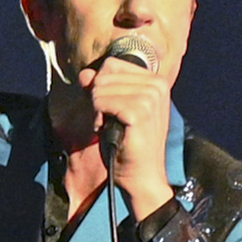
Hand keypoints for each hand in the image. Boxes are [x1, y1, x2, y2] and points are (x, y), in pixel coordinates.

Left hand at [80, 50, 175, 214]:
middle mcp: (157, 85)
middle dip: (98, 100)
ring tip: (110, 128)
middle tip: (109, 122)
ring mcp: (150, 98)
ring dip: (97, 111)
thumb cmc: (128, 145)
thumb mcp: (112, 111)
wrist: (141, 176)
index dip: (101, 87)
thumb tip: (84, 73)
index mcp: (155, 82)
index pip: (112, 65)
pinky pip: (102, 102)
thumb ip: (100, 89)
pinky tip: (107, 131)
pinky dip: (98, 118)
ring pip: (100, 88)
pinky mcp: (140, 112)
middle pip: (105, 75)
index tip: (109, 110)